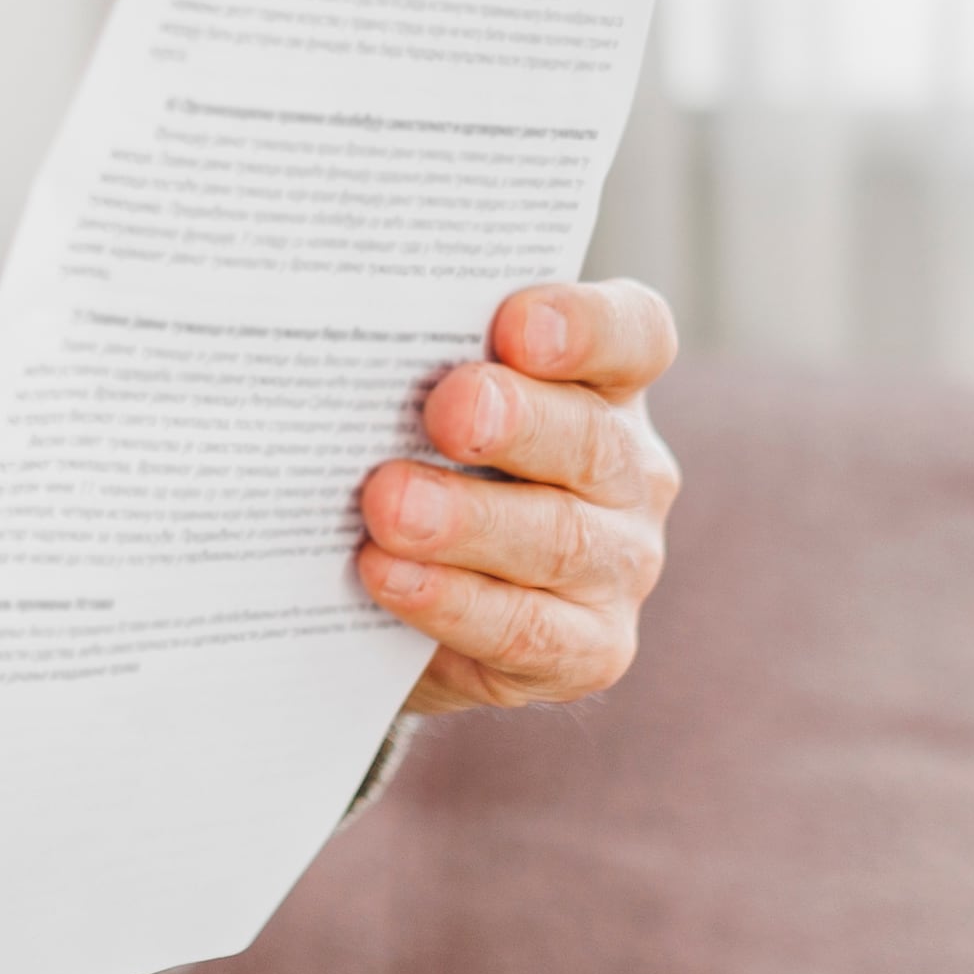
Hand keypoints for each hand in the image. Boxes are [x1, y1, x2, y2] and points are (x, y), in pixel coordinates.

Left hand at [359, 281, 680, 713]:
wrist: (405, 615)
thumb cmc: (419, 472)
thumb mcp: (421, 411)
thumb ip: (415, 372)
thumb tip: (340, 344)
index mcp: (603, 385)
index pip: (633, 335)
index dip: (586, 325)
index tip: (516, 324)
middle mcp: (628, 471)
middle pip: (591, 438)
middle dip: (515, 421)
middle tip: (448, 410)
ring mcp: (620, 564)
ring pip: (558, 539)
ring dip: (468, 522)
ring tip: (388, 507)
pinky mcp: (590, 650)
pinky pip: (527, 630)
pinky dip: (453, 603)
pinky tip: (389, 578)